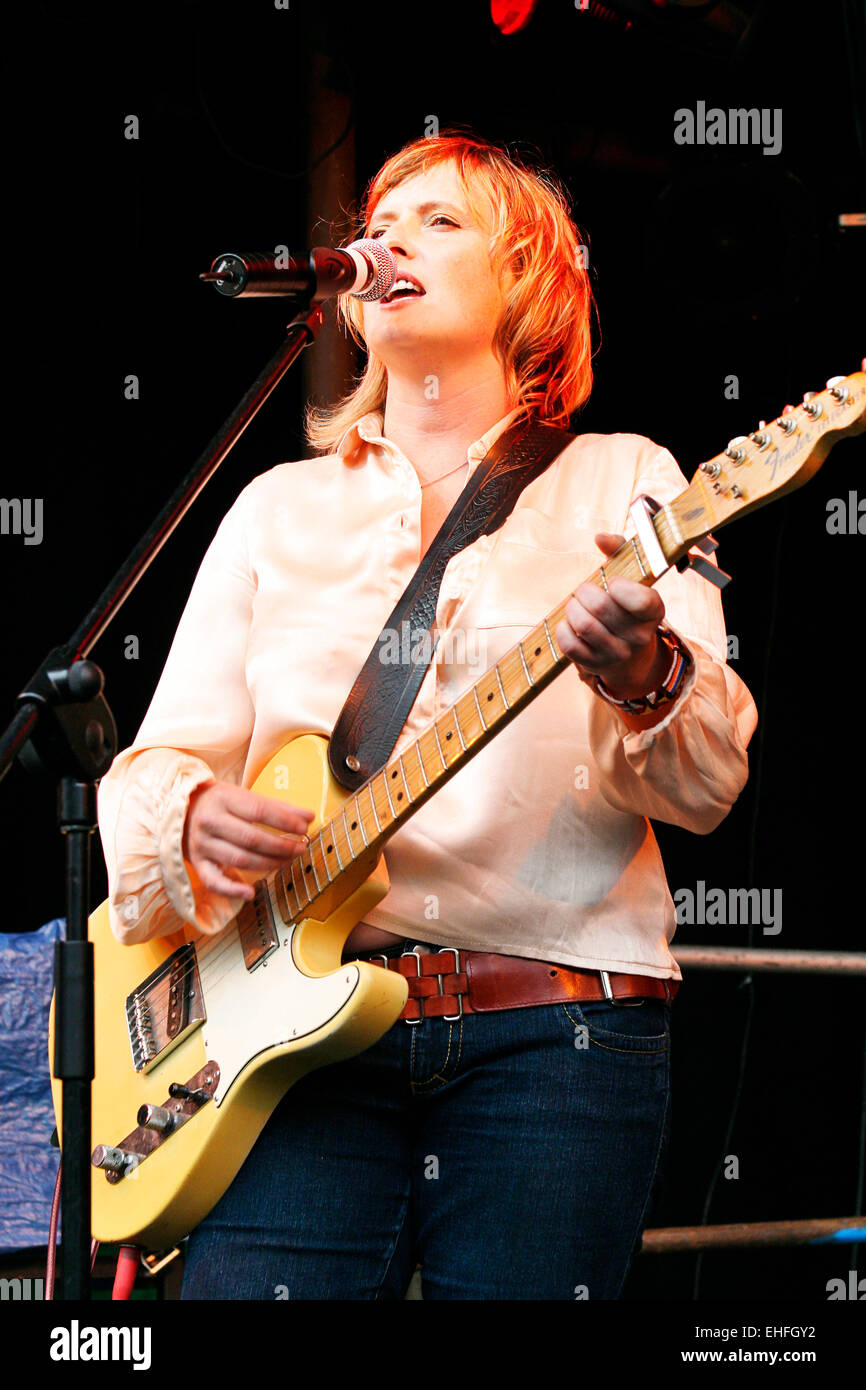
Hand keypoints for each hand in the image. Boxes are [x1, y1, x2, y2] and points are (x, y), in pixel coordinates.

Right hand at [182, 781, 314, 900]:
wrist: (181, 811)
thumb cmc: (219, 803)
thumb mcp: (243, 796)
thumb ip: (277, 807)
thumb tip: (308, 816)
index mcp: (223, 799)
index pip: (259, 810)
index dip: (284, 820)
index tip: (303, 826)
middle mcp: (210, 821)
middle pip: (251, 838)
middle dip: (280, 846)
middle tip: (299, 848)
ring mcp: (202, 844)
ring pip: (239, 859)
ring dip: (268, 864)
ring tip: (287, 862)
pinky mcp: (197, 864)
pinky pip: (214, 882)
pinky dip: (232, 890)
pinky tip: (250, 892)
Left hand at [555, 532, 667, 697]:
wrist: (629, 654)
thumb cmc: (624, 604)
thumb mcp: (630, 576)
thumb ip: (619, 549)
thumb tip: (599, 538)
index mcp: (654, 611)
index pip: (642, 601)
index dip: (620, 587)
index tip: (611, 582)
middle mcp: (640, 636)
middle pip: (602, 608)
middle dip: (585, 591)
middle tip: (585, 590)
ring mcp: (618, 654)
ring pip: (584, 626)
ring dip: (573, 608)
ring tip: (576, 604)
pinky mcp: (595, 665)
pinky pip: (569, 644)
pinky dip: (563, 628)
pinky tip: (569, 623)